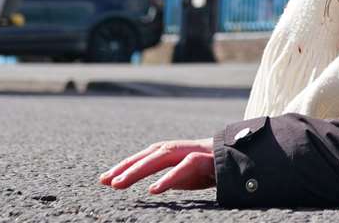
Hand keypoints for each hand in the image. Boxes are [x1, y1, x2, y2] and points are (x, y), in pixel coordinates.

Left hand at [99, 138, 215, 193]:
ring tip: (120, 184)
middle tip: (105, 181)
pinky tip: (153, 190)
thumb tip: (147, 184)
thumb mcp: (180, 174)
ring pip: (159, 158)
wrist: (235, 159)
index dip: (122, 166)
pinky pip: (183, 168)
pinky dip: (168, 178)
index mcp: (167, 151)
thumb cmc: (205, 168)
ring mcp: (188, 152)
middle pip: (146, 155)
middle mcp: (175, 148)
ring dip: (138, 170)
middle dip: (125, 167)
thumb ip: (164, 176)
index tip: (103, 179)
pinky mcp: (202, 160)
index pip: (141, 157)